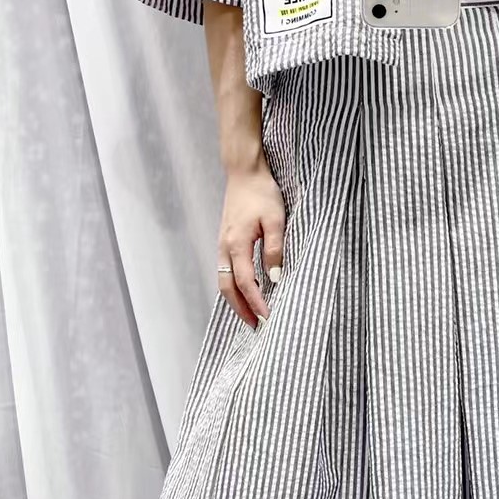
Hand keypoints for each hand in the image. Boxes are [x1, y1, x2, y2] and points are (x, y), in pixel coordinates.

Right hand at [217, 156, 285, 327]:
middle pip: (228, 288)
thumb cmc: (261, 193)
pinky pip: (226, 270)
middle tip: (255, 326)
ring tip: (250, 314)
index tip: (268, 318)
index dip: (257, 303)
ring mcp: (222, 244)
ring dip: (235, 299)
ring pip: (224, 280)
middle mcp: (225, 248)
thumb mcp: (276, 220)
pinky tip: (246, 290)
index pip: (247, 283)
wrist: (244, 173)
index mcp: (237, 245)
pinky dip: (233, 286)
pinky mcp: (225, 240)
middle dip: (241, 309)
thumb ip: (275, 249)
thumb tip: (275, 277)